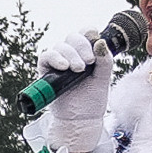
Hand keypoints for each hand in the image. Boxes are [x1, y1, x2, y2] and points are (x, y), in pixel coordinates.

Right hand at [35, 28, 111, 152]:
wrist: (80, 120)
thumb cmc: (92, 100)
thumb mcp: (104, 79)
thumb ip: (105, 61)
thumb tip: (100, 42)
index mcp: (87, 52)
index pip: (85, 33)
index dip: (89, 33)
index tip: (96, 42)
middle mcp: (71, 54)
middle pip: (72, 37)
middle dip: (82, 47)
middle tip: (89, 63)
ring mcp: (58, 62)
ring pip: (60, 46)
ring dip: (70, 55)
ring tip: (78, 70)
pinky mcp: (46, 71)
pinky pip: (46, 56)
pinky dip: (55, 58)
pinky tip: (64, 67)